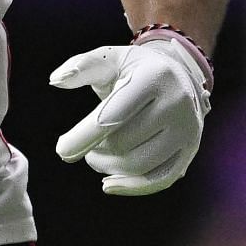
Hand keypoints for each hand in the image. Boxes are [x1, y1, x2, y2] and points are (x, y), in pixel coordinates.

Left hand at [50, 38, 209, 194]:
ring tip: (94, 157)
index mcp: (154, 77)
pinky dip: (132, 187)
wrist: (179, 75)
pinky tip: (108, 183)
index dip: (84, 136)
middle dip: (94, 149)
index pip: (113, 115)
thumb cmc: (134, 69)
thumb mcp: (109, 59)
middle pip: (124, 143)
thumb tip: (55, 79)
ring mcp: (188, 129)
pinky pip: (160, 179)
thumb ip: (81, 67)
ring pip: (139, 165)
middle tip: (79, 146)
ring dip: (108, 166)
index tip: (62, 149)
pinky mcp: (190, 150)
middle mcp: (177, 103)